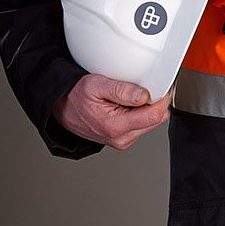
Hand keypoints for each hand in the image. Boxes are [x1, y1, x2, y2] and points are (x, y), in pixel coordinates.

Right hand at [52, 73, 170, 149]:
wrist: (63, 109)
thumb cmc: (76, 97)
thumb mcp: (95, 85)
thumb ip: (121, 90)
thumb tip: (144, 95)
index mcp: (116, 127)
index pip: (155, 116)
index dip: (161, 99)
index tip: (159, 86)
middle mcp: (122, 138)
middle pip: (156, 120)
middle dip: (153, 103)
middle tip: (138, 90)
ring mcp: (123, 140)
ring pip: (151, 122)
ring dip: (145, 108)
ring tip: (126, 98)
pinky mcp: (124, 138)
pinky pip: (142, 124)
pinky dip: (139, 113)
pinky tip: (125, 105)